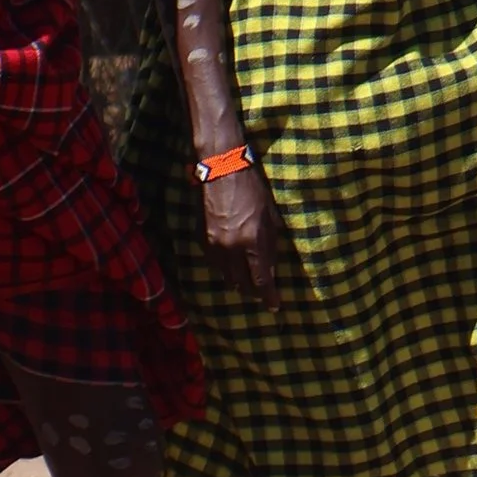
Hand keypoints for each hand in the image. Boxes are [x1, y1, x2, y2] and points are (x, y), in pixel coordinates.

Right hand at [199, 158, 287, 307]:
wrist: (221, 171)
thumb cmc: (252, 189)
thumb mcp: (270, 216)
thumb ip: (270, 244)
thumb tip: (271, 268)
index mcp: (252, 242)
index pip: (261, 280)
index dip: (269, 296)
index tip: (275, 306)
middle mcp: (231, 249)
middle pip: (242, 284)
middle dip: (255, 291)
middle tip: (264, 292)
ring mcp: (214, 246)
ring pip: (227, 276)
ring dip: (239, 280)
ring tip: (249, 279)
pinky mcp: (201, 240)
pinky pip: (216, 264)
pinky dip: (226, 268)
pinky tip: (234, 263)